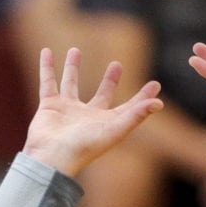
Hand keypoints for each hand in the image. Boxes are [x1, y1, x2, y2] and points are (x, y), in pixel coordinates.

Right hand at [23, 47, 162, 176]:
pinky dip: (46, 67)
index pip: (130, 108)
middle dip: (110, 80)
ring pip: (70, 84)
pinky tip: (46, 51)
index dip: (143, 97)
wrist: (52, 157)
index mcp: (107, 124)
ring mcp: (68, 111)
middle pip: (102, 95)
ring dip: (72, 68)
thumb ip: (136, 115)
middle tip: (117, 64)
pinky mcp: (50, 106)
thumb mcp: (115, 130)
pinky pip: (48, 82)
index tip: (155, 84)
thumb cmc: (85, 147)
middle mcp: (88, 117)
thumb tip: (159, 103)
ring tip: (75, 49)